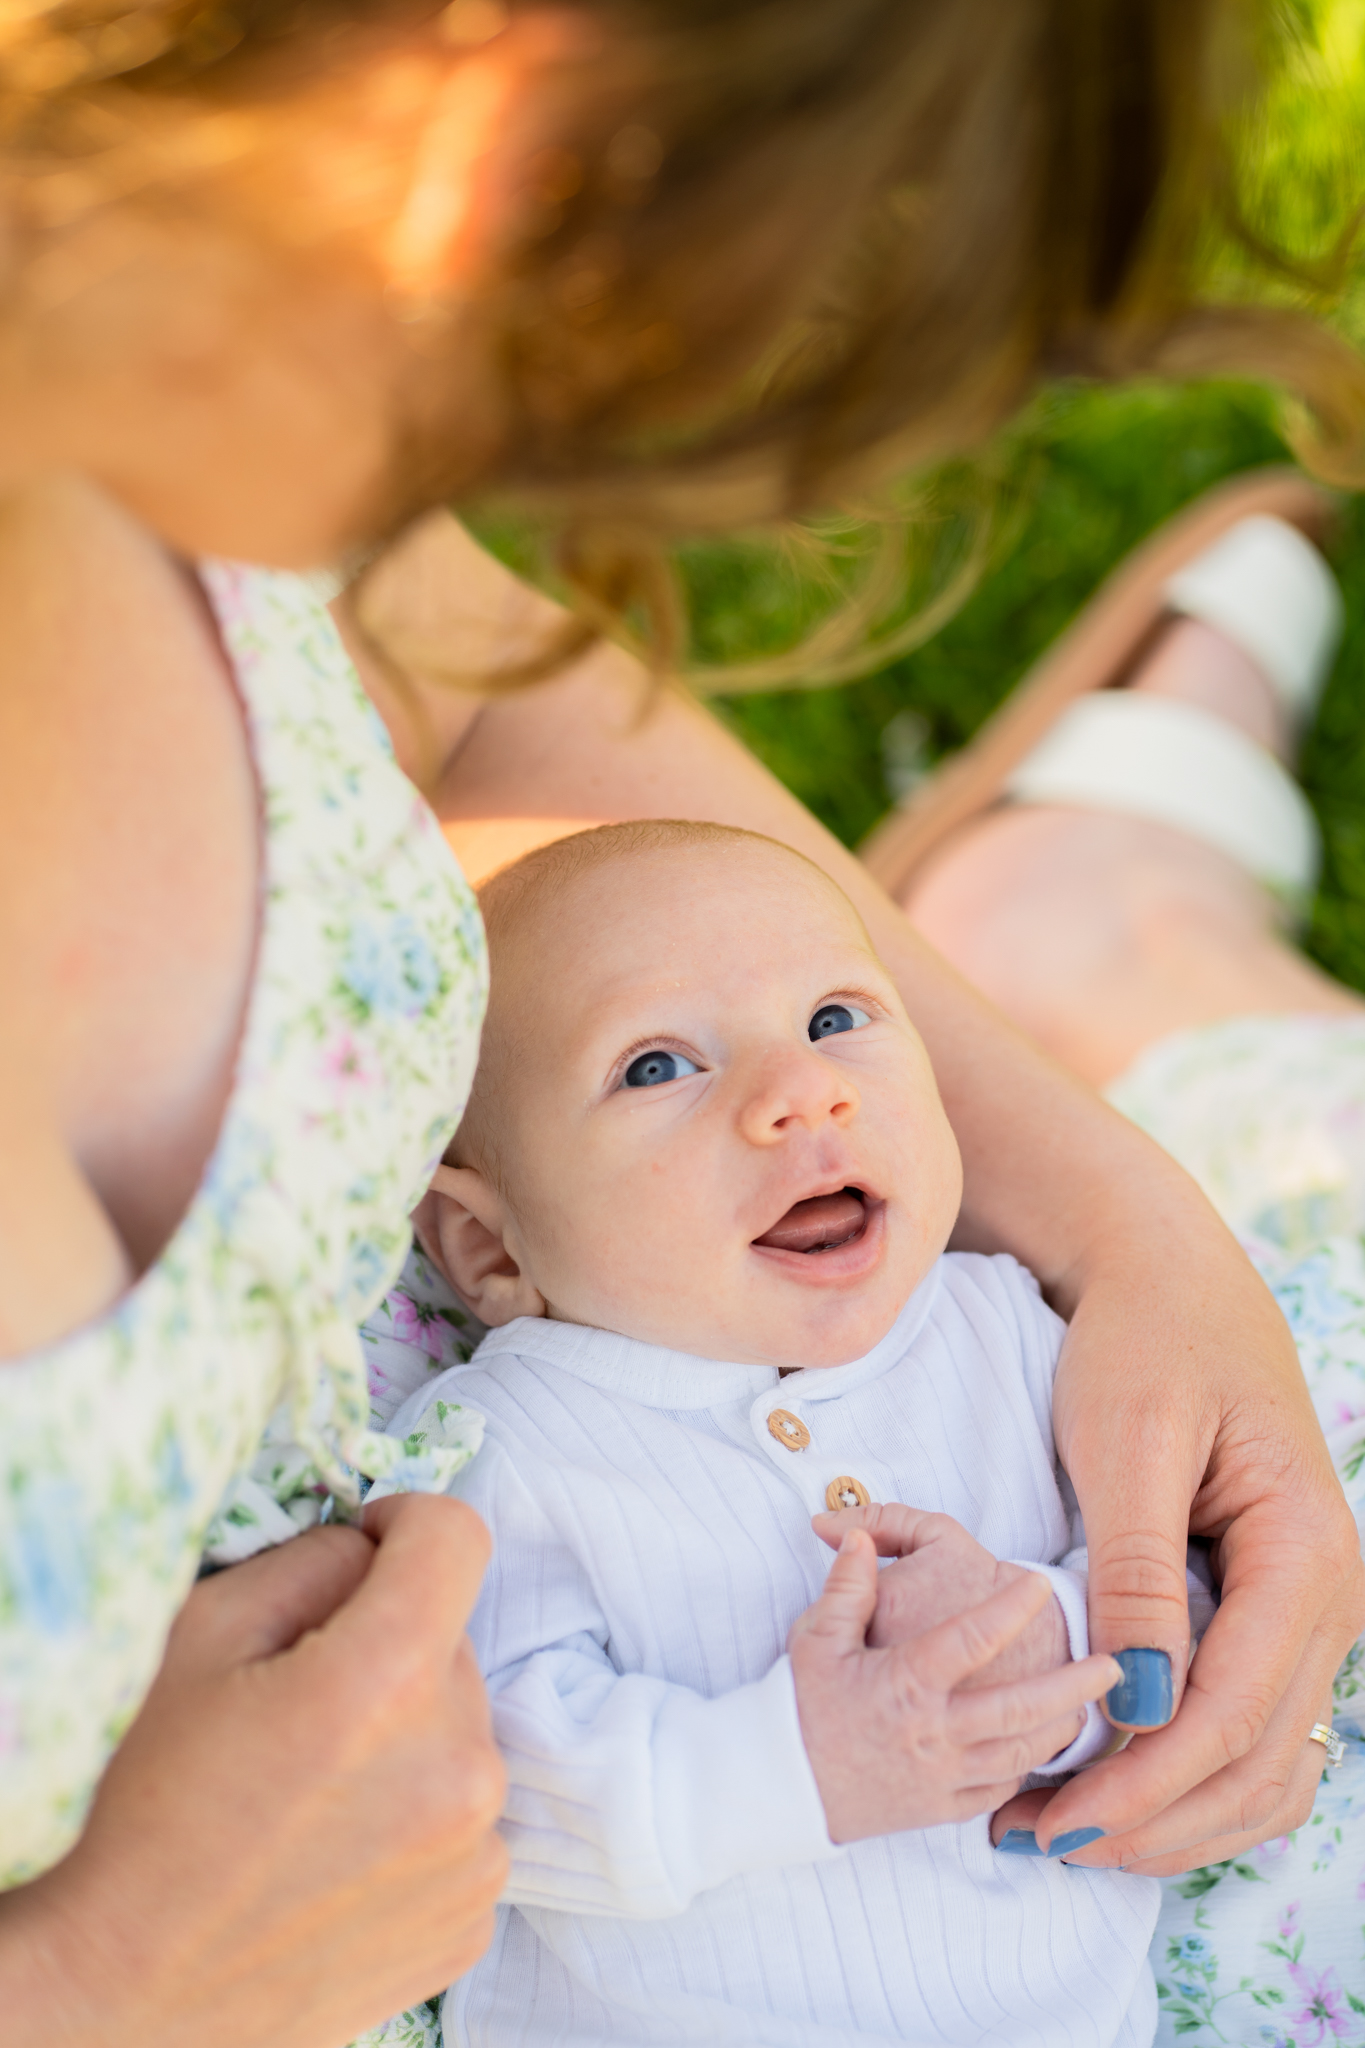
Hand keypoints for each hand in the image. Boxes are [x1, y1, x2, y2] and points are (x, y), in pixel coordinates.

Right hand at [0, 1495, 507, 2047]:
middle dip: (388, 1647)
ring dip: (406, 1735)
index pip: (457, 1539)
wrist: (118, 1994)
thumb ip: (308, 1564)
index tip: (367, 1553)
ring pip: (458, 1732)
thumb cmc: (137, 1809)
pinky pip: (464, 1819)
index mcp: (386, 1685)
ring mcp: (472, 1854)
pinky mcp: (470, 1918)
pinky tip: (333, 1850)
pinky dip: (414, 1815)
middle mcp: (455, 1768)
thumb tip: (370, 1555)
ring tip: (310, 1791)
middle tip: (299, 1704)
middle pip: (451, 1643)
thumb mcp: (197, 1638)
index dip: (406, 1525)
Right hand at [788, 1529, 1118, 1843]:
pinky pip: (1002, 1789)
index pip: (970, 1641)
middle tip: (1113, 1663)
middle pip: (1021, 1710)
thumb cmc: (798, 1706)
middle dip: (1073, 1686)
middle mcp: (933, 1734)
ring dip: (1063, 1726)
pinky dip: (1031, 1766)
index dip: (1010, 1609)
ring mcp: (942, 1777)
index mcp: (904, 1685)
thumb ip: (848, 1586)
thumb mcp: (815, 1639)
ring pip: (1022, 1753)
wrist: (780, 1788)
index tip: (1040, 1584)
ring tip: (1093, 1702)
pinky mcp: (943, 1808)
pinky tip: (1046, 1744)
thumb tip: (861, 1535)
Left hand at [1034, 1221, 1364, 1871]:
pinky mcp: (1276, 1613)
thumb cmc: (1143, 1342)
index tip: (1052, 1820)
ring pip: (1266, 1764)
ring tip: (1063, 1830)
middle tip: (1039, 1842)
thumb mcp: (1127, 1441)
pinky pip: (1255, 1728)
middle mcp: (1332, 1596)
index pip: (1231, 1713)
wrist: (1169, 1280)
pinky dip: (1192, 1778)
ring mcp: (1313, 1611)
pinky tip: (1113, 1787)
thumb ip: (1138, 1570)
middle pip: (1256, 1760)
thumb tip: (1146, 1704)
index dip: (1144, 1785)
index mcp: (1307, 1553)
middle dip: (1151, 1820)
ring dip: (1173, 1816)